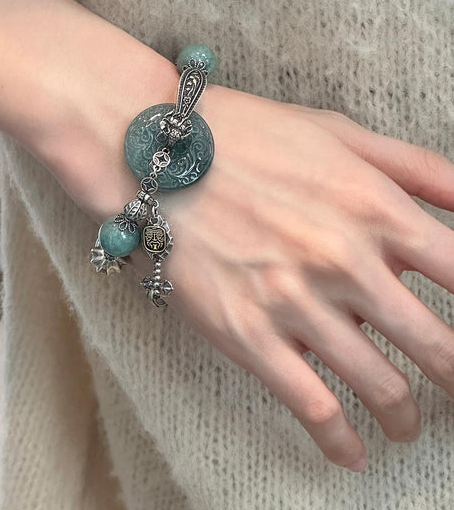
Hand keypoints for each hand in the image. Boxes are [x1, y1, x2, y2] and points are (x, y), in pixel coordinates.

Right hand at [122, 84, 453, 471]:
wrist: (161, 158)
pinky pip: (313, 406)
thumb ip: (414, 166)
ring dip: (406, 417)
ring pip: (381, 386)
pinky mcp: (249, 334)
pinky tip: (350, 451)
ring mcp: (296, 301)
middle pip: (436, 346)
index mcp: (374, 206)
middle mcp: (344, 259)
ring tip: (406, 423)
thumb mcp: (338, 135)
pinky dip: (340, 440)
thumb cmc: (250, 139)